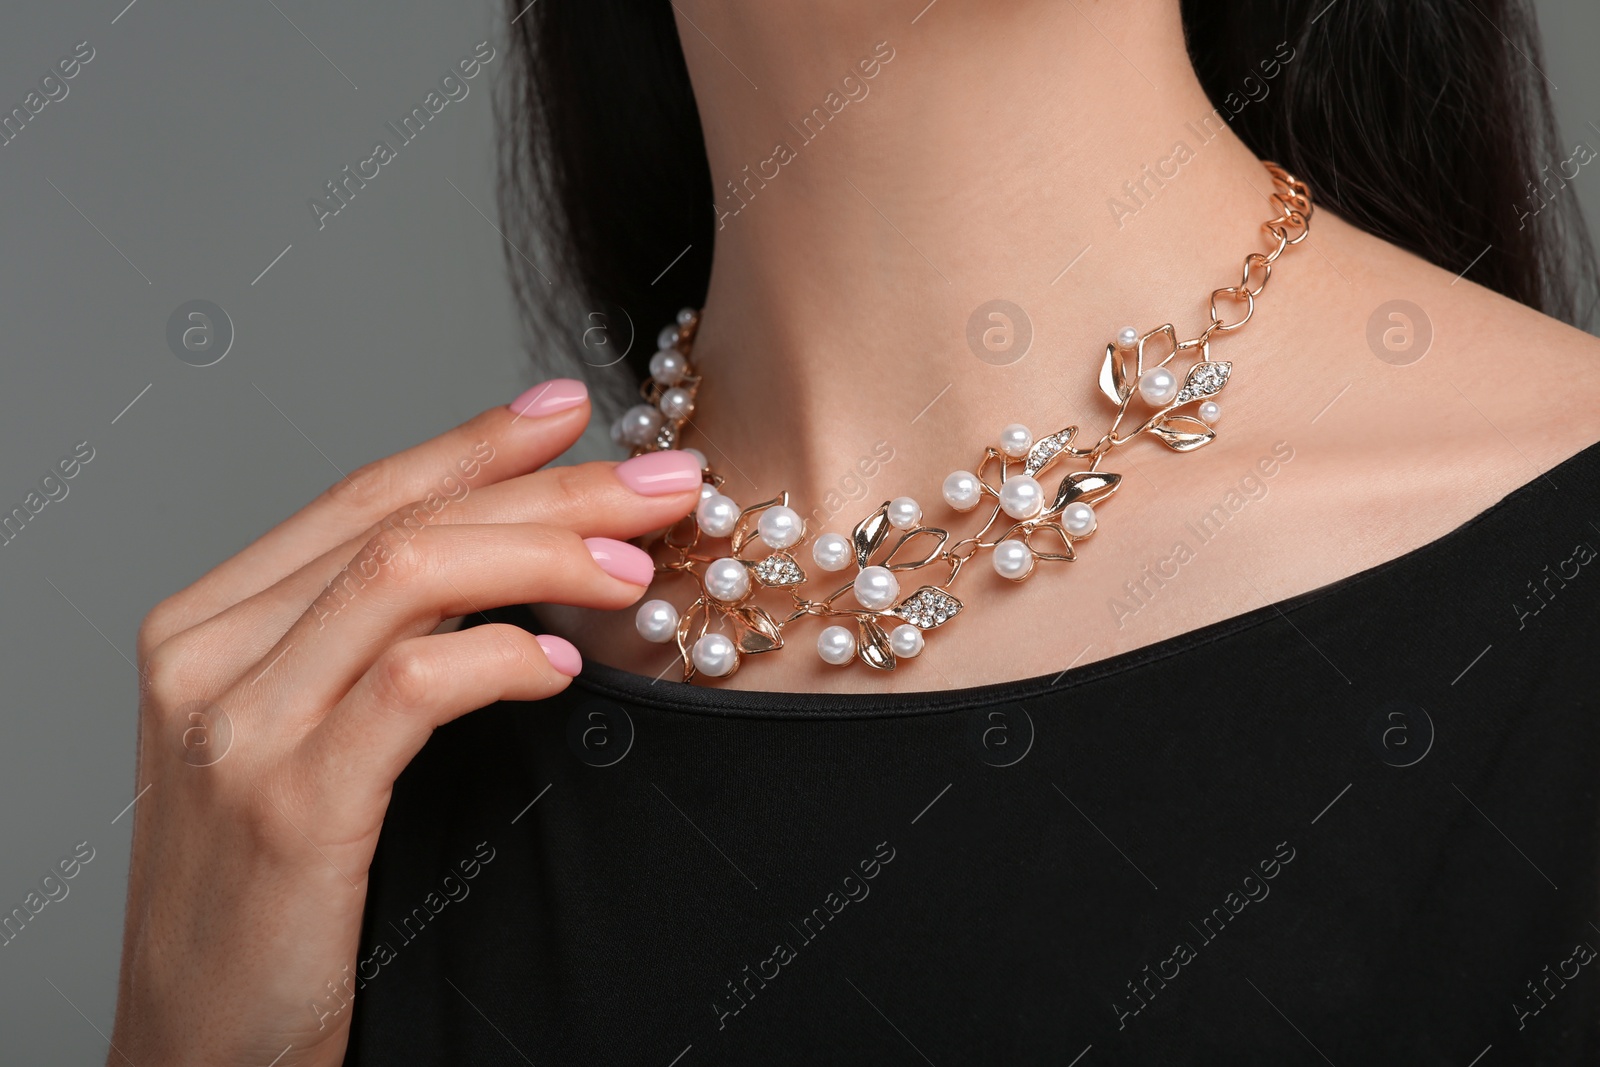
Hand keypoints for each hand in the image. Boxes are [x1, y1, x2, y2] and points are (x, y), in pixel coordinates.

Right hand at [107, 380, 700, 1065]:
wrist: (199, 1047)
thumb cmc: (269, 893)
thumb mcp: (301, 741)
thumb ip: (374, 646)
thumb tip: (513, 557)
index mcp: (210, 624)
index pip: (363, 497)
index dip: (474, 442)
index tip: (572, 407)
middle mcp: (207, 655)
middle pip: (402, 522)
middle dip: (549, 487)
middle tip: (661, 477)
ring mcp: (237, 726)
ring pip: (408, 576)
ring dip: (546, 556)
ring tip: (637, 568)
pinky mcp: (284, 804)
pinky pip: (412, 685)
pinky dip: (502, 658)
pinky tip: (563, 666)